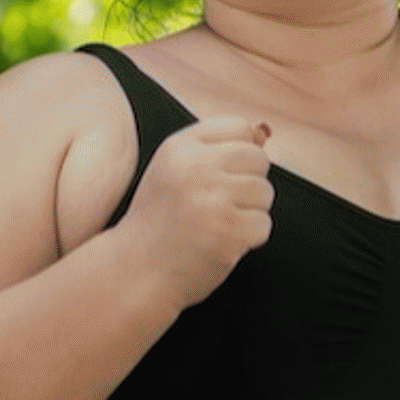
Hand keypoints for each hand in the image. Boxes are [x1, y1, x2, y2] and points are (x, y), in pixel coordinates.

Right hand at [117, 115, 274, 307]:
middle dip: (248, 184)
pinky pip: (264, 224)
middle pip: (258, 158)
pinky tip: (221, 243)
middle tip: (218, 207)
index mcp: (180, 147)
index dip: (240, 154)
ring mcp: (213, 199)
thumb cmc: (159, 223)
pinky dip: (249, 239)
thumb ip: (214, 150)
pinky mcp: (228, 231)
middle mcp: (196, 167)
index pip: (239, 127)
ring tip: (216, 226)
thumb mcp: (172, 172)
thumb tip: (264, 132)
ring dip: (249, 213)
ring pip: (265, 192)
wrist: (135, 271)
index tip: (222, 177)